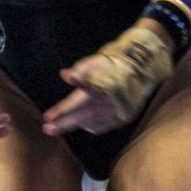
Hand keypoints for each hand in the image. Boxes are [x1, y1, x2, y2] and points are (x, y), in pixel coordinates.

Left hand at [43, 20, 176, 135]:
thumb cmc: (115, 61)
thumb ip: (81, 71)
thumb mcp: (97, 61)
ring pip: (92, 123)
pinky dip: (93, 126)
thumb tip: (65, 75)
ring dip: (76, 125)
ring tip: (61, 126)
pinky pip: (105, 125)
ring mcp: (116, 111)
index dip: (60, 110)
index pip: (74, 102)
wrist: (144, 67)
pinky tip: (85, 125)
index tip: (46, 117)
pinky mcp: (124, 116)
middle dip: (63, 123)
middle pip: (81, 116)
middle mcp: (107, 102)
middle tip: (47, 129)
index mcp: (98, 87)